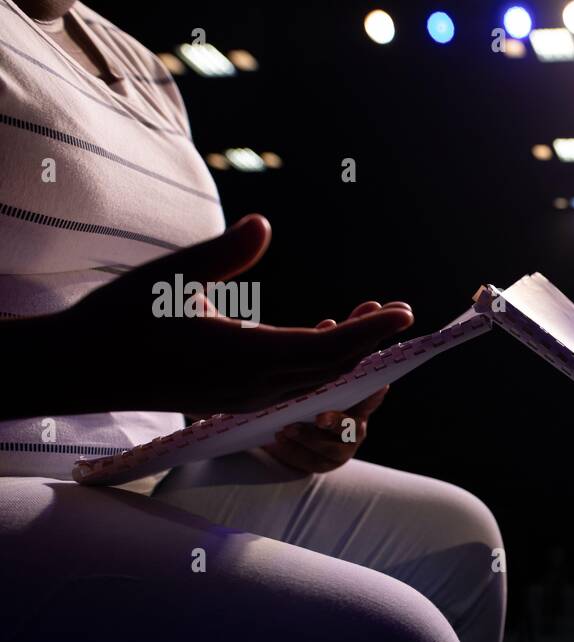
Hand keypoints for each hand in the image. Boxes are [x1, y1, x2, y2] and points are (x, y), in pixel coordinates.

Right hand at [65, 215, 413, 414]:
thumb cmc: (123, 317)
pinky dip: (320, 364)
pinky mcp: (238, 399)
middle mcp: (252, 386)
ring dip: (347, 353)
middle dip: (369, 342)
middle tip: (396, 311)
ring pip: (316, 381)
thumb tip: (264, 224)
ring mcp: (246, 398)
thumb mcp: (170, 275)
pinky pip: (294, 386)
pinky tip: (326, 335)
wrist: (85, 368)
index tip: (403, 313)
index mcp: (242, 357)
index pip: (326, 348)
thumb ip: (222, 253)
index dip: (370, 332)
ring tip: (369, 316)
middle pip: (331, 369)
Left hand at [261, 301, 401, 472]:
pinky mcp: (320, 465)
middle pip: (353, 427)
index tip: (375, 385)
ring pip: (332, 448)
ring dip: (310, 438)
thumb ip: (327, 345)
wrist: (283, 431)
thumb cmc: (305, 393)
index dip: (374, 391)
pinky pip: (310, 462)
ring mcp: (339, 448)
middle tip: (320, 416)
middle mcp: (354, 425)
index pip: (372, 395)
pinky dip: (294, 452)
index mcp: (357, 400)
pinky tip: (278, 439)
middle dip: (338, 422)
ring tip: (286, 429)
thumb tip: (330, 322)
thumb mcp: (313, 371)